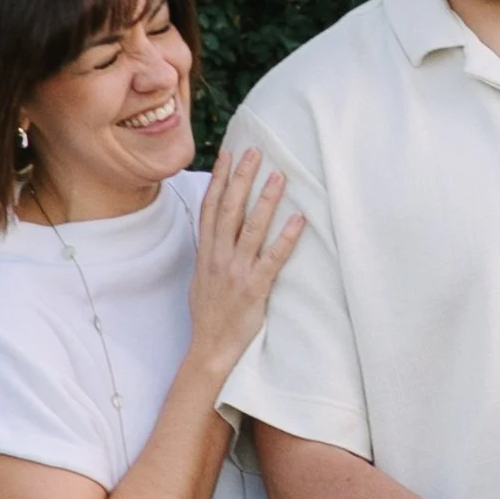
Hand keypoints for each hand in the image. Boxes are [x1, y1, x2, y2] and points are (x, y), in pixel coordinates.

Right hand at [186, 148, 304, 378]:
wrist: (210, 346)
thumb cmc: (209, 313)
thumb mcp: (201, 277)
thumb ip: (209, 252)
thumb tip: (215, 231)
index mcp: (205, 252)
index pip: (210, 206)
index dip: (220, 179)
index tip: (229, 155)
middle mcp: (218, 256)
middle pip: (230, 208)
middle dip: (243, 178)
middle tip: (256, 152)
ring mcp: (236, 271)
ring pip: (251, 227)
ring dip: (265, 199)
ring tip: (279, 176)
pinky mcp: (255, 287)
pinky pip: (273, 257)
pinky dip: (286, 237)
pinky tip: (299, 219)